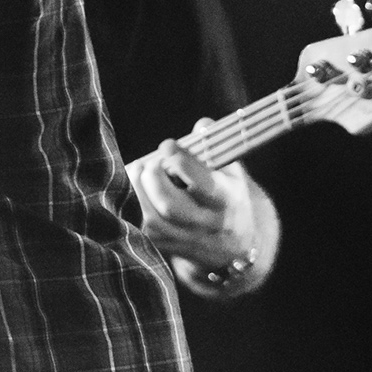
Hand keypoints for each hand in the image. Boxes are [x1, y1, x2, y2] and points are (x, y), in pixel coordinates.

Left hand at [126, 119, 269, 297]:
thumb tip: (203, 124)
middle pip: (171, 206)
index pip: (203, 184)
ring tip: (137, 172)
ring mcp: (187, 239)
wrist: (239, 244)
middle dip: (153, 178)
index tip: (167, 145)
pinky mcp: (170, 247)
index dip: (180, 161)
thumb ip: (217, 147)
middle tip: (150, 163)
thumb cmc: (230, 196)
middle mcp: (207, 223)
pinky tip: (133, 190)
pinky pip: (143, 231)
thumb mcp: (233, 171)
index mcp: (226, 200)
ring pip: (152, 220)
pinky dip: (132, 208)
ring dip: (136, 192)